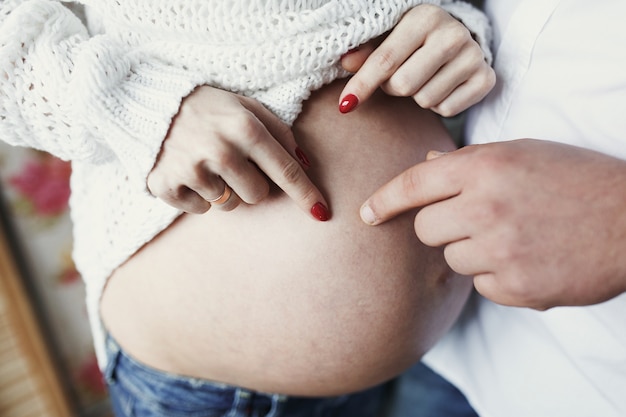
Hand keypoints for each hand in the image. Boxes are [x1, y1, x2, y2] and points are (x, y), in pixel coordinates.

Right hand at [147, 85, 329, 220]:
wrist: (147, 101)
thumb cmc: (207, 106)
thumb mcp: (245, 106)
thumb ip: (279, 132)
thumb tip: (307, 165)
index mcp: (245, 128)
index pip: (286, 171)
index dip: (306, 195)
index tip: (322, 213)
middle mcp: (221, 151)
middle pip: (258, 195)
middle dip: (251, 183)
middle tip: (231, 161)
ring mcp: (192, 171)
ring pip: (230, 205)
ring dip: (225, 190)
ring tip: (206, 163)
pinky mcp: (167, 186)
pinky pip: (202, 209)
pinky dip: (198, 196)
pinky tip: (188, 171)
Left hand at [339, 4, 494, 116]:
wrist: (458, 40)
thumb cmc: (413, 40)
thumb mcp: (389, 38)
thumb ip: (366, 51)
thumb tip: (345, 62)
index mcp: (425, 17)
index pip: (385, 60)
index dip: (362, 85)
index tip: (345, 105)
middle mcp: (453, 34)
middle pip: (403, 85)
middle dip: (393, 88)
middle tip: (399, 76)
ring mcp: (473, 56)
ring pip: (425, 100)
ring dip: (417, 96)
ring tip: (424, 78)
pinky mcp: (485, 79)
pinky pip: (446, 110)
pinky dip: (438, 105)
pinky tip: (442, 85)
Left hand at [360, 139, 625, 308]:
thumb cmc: (576, 179)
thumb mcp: (523, 152)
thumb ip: (468, 161)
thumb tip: (426, 166)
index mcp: (485, 167)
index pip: (414, 184)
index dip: (383, 200)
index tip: (367, 214)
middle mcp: (486, 207)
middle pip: (425, 229)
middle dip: (441, 226)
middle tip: (476, 219)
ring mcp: (500, 251)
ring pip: (451, 260)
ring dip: (471, 251)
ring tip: (513, 237)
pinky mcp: (516, 288)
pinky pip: (480, 285)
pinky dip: (496, 275)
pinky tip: (528, 258)